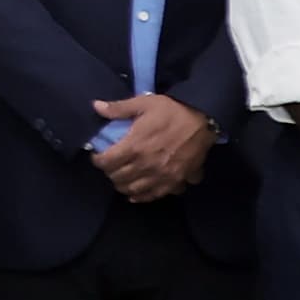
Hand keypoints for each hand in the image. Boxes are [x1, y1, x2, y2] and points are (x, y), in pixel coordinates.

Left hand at [91, 94, 215, 202]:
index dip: (97, 160)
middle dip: (109, 172)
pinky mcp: (174, 182)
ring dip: (123, 185)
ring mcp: (160, 177)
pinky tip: (137, 193)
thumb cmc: (172, 110)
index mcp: (134, 146)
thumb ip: (119, 108)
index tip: (98, 155)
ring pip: (132, 190)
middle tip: (110, 165)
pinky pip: (153, 196)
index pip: (106, 162)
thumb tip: (96, 106)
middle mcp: (145, 165)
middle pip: (117, 178)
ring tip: (122, 178)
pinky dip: (142, 196)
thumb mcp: (144, 103)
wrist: (204, 119)